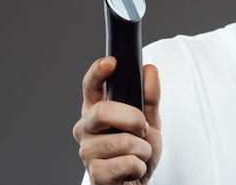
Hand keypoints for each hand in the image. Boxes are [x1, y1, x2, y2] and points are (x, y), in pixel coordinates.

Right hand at [73, 57, 161, 184]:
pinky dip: (140, 165)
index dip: (97, 73)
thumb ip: (149, 97)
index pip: (90, 87)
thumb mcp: (149, 121)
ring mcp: (87, 152)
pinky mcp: (95, 174)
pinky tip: (132, 170)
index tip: (110, 62)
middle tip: (143, 128)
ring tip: (138, 154)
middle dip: (132, 118)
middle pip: (103, 111)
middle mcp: (86, 129)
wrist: (137, 183)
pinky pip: (127, 162)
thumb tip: (149, 70)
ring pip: (123, 141)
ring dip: (143, 149)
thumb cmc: (138, 152)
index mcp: (96, 111)